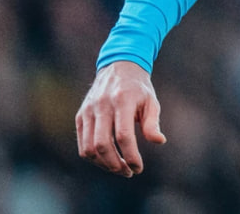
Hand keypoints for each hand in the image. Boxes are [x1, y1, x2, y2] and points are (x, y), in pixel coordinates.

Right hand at [75, 61, 166, 176]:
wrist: (118, 67)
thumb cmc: (138, 88)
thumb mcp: (151, 101)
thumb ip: (152, 122)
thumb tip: (159, 141)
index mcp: (122, 100)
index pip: (123, 135)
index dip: (131, 155)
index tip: (138, 168)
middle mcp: (101, 105)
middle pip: (102, 145)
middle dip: (116, 164)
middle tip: (129, 172)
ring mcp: (88, 111)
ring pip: (89, 148)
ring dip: (103, 164)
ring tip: (119, 169)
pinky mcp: (80, 116)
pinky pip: (82, 144)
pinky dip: (93, 158)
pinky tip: (107, 161)